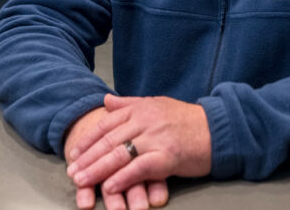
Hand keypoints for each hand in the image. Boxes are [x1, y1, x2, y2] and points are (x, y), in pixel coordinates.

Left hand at [66, 94, 210, 200]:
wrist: (218, 129)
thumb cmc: (187, 120)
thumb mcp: (156, 104)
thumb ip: (129, 104)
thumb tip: (106, 101)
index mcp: (141, 108)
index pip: (107, 124)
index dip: (88, 139)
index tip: (73, 153)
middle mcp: (145, 121)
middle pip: (109, 141)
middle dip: (88, 158)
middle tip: (71, 172)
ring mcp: (156, 138)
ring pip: (120, 154)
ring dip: (98, 169)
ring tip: (82, 181)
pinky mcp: (167, 156)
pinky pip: (139, 168)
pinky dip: (122, 178)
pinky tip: (110, 186)